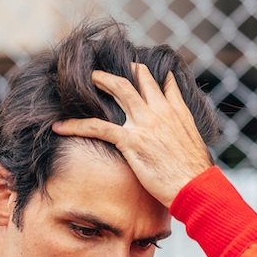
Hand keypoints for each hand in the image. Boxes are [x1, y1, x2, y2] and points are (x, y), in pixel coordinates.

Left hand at [52, 64, 213, 208]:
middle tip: (104, 71)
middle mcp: (161, 111)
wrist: (196, 187)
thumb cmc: (196, 174)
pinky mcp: (132, 141)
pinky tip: (60, 126)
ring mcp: (146, 123)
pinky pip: (98, 127)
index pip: (163, 83)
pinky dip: (76, 125)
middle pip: (139, 80)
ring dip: (101, 81)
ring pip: (120, 90)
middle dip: (120, 72)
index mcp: (178, 112)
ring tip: (85, 79)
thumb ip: (184, 133)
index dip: (148, 75)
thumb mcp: (196, 145)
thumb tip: (180, 137)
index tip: (136, 69)